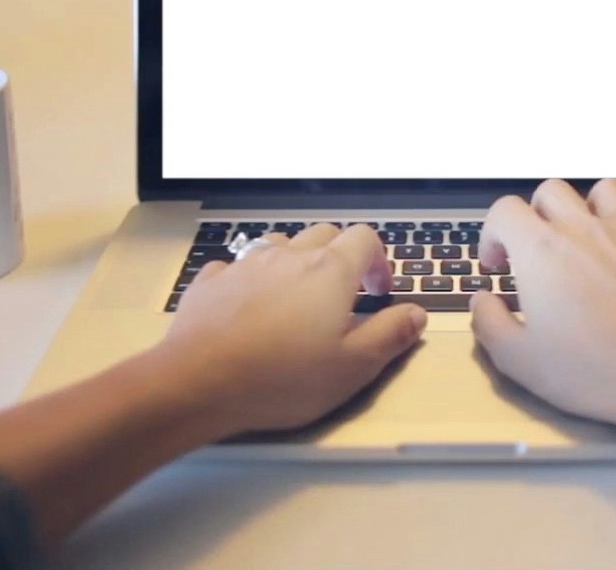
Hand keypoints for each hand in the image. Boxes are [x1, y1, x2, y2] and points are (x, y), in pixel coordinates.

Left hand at [157, 223, 426, 434]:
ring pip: (280, 245)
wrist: (198, 381)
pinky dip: (250, 281)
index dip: (378, 261)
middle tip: (341, 297)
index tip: (378, 292)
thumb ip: (390, 335)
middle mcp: (289, 255)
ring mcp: (246, 264)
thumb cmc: (282, 378)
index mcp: (330, 271)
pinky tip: (247, 309)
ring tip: (295, 301)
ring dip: (294, 263)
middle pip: (323, 235)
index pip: (365, 238)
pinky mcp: (212, 281)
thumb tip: (417, 313)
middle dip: (339, 258)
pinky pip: (237, 268)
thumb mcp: (353, 367)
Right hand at [472, 179, 615, 431]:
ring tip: (582, 240)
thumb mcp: (518, 359)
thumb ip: (489, 323)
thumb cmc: (589, 368)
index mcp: (540, 248)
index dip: (492, 234)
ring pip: (602, 191)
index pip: (504, 210)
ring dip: (585, 208)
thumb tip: (482, 301)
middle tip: (534, 253)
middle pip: (550, 191)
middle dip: (535, 216)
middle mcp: (582, 228)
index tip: (497, 266)